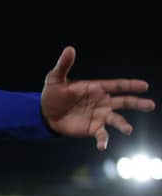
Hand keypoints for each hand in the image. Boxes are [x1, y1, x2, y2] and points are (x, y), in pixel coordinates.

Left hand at [41, 46, 155, 150]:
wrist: (45, 114)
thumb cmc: (52, 94)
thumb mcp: (55, 79)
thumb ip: (64, 66)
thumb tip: (69, 49)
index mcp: (96, 88)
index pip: (117, 85)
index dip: (130, 85)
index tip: (144, 86)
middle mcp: (102, 102)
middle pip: (124, 102)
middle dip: (137, 103)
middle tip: (150, 105)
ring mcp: (98, 116)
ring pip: (116, 120)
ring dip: (123, 124)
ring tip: (128, 129)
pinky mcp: (92, 129)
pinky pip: (101, 135)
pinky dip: (103, 140)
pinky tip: (102, 146)